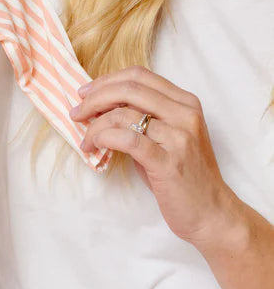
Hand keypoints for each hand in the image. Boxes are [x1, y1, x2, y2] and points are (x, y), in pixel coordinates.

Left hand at [69, 65, 236, 247]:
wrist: (211, 212)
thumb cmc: (183, 176)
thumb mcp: (166, 137)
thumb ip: (142, 117)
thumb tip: (100, 106)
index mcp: (185, 102)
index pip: (139, 75)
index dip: (106, 80)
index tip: (85, 93)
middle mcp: (185, 114)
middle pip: (129, 89)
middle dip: (95, 98)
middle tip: (76, 113)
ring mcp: (179, 137)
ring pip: (124, 114)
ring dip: (95, 125)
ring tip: (86, 141)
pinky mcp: (168, 162)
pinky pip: (128, 140)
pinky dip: (105, 138)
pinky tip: (96, 146)